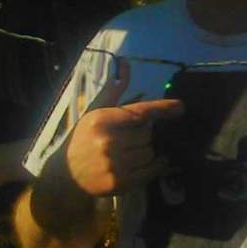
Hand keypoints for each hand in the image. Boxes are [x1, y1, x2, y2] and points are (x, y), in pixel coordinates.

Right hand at [64, 59, 182, 196]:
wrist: (66, 175)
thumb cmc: (84, 139)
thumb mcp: (95, 113)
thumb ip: (114, 91)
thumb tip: (126, 64)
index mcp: (102, 121)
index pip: (139, 112)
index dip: (161, 109)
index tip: (180, 107)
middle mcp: (108, 142)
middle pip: (147, 134)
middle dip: (143, 135)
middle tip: (130, 138)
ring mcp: (114, 164)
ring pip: (150, 152)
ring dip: (147, 151)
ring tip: (131, 152)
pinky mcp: (120, 183)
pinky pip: (151, 171)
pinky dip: (155, 166)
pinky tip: (149, 163)